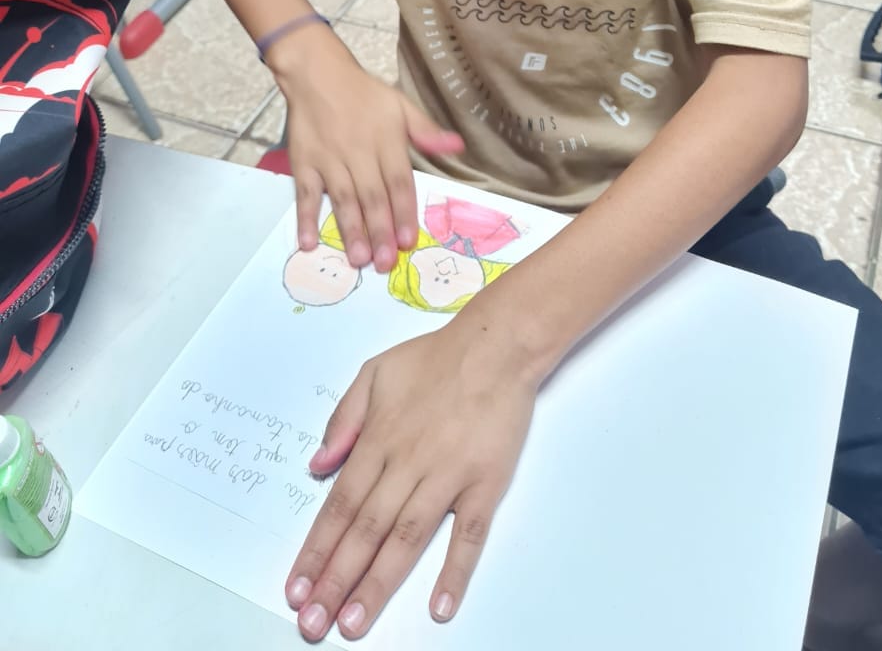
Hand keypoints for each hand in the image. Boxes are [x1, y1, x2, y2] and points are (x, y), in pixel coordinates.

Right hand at [276, 31, 463, 267]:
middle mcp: (358, 153)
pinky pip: (304, 193)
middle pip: (372, 197)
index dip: (404, 213)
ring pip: (342, 200)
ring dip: (350, 231)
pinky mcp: (304, 162)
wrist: (317, 73)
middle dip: (380, 232)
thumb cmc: (364, 93)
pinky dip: (306, 218)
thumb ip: (426, 131)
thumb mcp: (400, 106)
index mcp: (386, 141)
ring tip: (358, 260)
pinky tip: (308, 243)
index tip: (409, 241)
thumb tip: (456, 146)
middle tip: (386, 264)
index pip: (399, 182)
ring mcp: (329, 159)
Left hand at [285, 315, 537, 641]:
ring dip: (378, 584)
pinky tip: (440, 605)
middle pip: (365, 531)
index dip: (316, 550)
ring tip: (354, 623)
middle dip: (335, 581)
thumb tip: (317, 465)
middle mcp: (408, 464)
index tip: (297, 587)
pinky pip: (469, 535)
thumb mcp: (375, 372)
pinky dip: (455, 571)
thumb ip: (343, 420)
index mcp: (379, 439)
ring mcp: (448, 476)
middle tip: (312, 624)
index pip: (339, 505)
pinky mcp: (485, 484)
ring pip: (406, 539)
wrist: (497, 345)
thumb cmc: (436, 358)